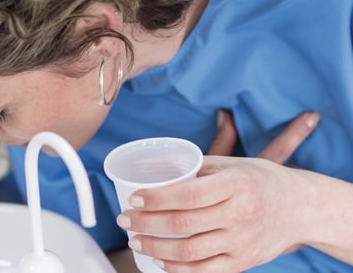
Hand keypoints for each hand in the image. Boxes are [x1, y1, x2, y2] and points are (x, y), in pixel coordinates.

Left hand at [118, 111, 319, 271]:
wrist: (302, 207)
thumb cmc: (261, 180)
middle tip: (124, 219)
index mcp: (237, 184)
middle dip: (145, 223)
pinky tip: (160, 261)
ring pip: (189, 251)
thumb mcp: (233, 164)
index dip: (156, 199)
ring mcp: (243, 241)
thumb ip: (197, 166)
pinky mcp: (245, 261)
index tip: (133, 198)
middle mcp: (241, 214)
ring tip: (135, 240)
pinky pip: (205, 270)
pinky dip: (178, 269)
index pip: (188, 194)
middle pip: (183, 224)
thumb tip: (155, 166)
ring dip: (155, 248)